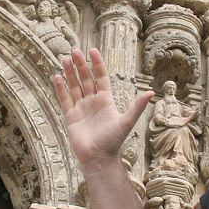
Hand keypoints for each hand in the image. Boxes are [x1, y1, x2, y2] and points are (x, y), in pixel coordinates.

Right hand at [53, 48, 153, 168]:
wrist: (98, 158)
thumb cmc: (114, 142)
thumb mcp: (127, 121)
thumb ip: (137, 106)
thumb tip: (151, 92)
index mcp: (106, 100)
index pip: (101, 77)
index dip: (97, 64)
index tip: (92, 50)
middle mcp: (93, 102)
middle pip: (86, 79)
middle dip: (80, 65)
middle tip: (75, 50)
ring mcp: (80, 108)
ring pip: (74, 86)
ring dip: (69, 73)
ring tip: (64, 59)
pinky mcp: (70, 117)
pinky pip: (64, 99)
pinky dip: (61, 88)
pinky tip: (57, 76)